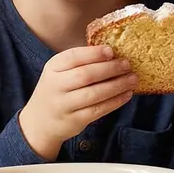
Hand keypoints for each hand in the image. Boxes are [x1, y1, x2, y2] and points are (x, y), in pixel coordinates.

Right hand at [20, 45, 138, 158]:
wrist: (41, 122)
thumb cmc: (57, 90)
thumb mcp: (59, 72)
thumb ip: (80, 62)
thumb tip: (112, 52)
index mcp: (52, 68)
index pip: (73, 57)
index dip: (94, 53)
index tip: (111, 50)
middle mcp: (56, 86)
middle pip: (86, 75)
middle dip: (110, 68)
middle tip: (127, 64)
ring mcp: (64, 105)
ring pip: (94, 93)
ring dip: (117, 85)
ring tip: (132, 79)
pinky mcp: (75, 120)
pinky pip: (98, 110)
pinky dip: (115, 101)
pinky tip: (127, 94)